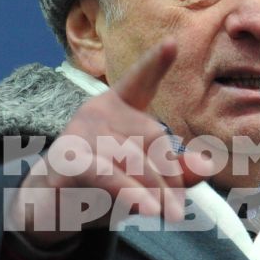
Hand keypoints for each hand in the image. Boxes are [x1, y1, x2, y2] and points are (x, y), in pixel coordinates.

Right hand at [7, 42, 210, 243]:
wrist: (52, 210)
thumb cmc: (101, 188)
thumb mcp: (144, 181)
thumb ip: (177, 172)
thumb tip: (208, 165)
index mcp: (117, 108)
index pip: (138, 82)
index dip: (154, 64)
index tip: (171, 44)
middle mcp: (98, 111)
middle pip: (153, 136)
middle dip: (169, 176)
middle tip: (177, 210)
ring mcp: (80, 132)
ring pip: (134, 159)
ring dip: (153, 192)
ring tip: (165, 215)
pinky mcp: (69, 160)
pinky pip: (108, 175)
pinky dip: (130, 194)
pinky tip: (148, 209)